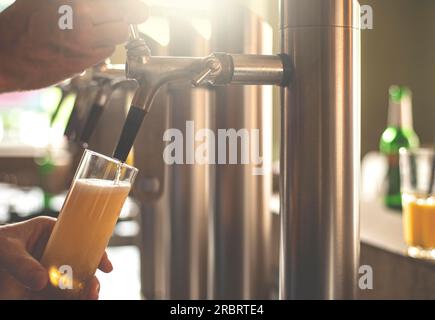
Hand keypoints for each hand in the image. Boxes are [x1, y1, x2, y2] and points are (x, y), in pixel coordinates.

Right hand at [0, 0, 147, 91]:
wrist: (6, 58)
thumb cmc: (23, 24)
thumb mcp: (45, 0)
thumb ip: (76, 2)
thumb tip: (100, 6)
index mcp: (74, 0)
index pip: (121, 2)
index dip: (129, 7)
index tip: (134, 10)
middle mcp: (82, 14)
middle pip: (128, 13)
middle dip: (129, 14)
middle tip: (128, 15)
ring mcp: (86, 38)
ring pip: (121, 33)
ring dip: (115, 30)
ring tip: (99, 28)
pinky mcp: (87, 60)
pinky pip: (108, 50)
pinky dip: (103, 46)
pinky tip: (86, 43)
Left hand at [0, 216, 112, 299]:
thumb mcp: (6, 249)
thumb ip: (22, 264)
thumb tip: (42, 281)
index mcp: (50, 233)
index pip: (80, 238)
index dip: (96, 250)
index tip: (105, 266)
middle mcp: (54, 252)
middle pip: (81, 263)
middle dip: (92, 278)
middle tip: (93, 289)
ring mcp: (48, 271)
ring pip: (73, 282)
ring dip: (84, 291)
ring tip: (88, 298)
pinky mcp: (40, 290)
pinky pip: (60, 296)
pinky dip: (71, 299)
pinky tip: (77, 301)